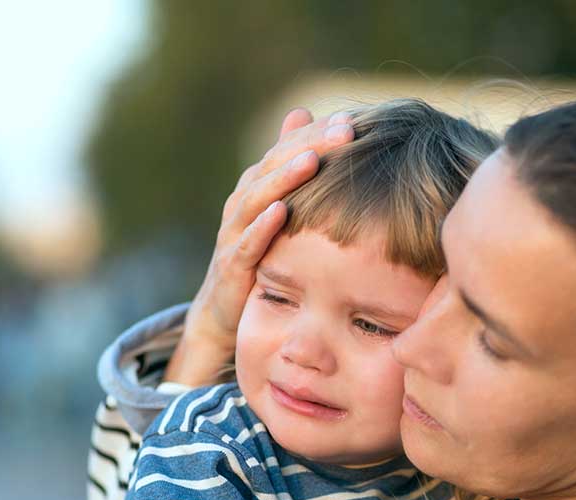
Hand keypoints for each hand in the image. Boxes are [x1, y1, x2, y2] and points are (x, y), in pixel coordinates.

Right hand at [165, 108, 354, 384]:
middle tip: (344, 131)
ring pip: (257, 199)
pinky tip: (280, 212)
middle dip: (308, 146)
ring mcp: (233, 234)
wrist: (224, 313)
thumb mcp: (277, 209)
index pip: (286, 150)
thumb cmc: (260, 257)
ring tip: (312, 161)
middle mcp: (242, 203)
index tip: (351, 120)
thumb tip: (301, 111)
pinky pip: (246, 244)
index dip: (316, 134)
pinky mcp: (231, 267)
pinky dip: (261, 227)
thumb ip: (287, 164)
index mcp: (257, 187)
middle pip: (273, 166)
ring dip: (284, 179)